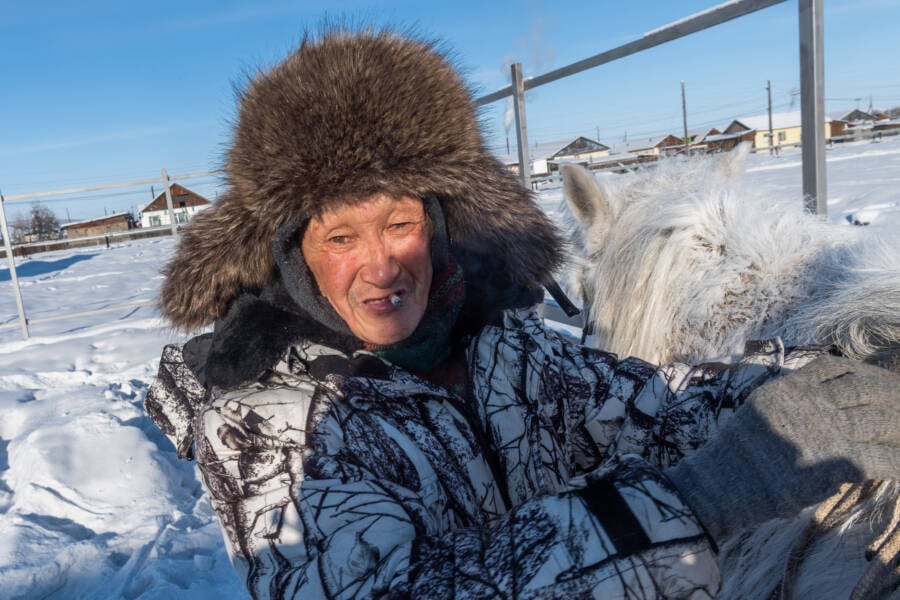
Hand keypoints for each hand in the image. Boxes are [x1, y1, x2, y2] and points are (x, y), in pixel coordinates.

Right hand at [666, 355, 899, 540]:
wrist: (726, 481)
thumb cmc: (737, 452)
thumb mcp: (760, 409)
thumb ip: (789, 400)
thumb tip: (816, 402)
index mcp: (791, 388)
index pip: (835, 366)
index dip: (863, 371)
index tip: (877, 380)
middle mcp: (812, 403)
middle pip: (866, 387)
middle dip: (891, 393)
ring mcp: (827, 431)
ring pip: (880, 418)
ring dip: (899, 425)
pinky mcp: (837, 461)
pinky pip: (883, 458)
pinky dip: (899, 463)